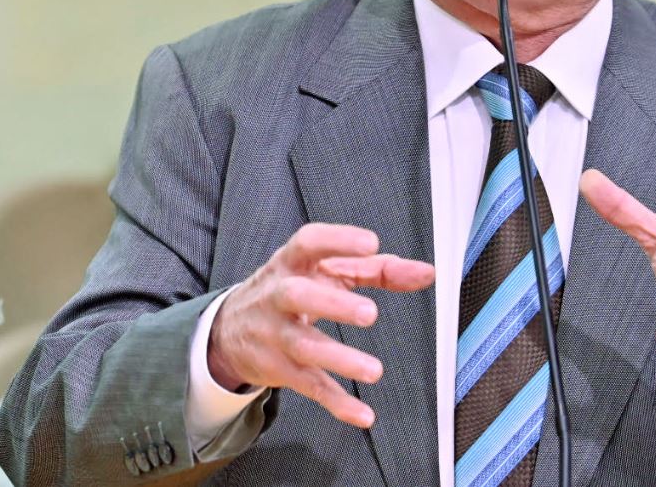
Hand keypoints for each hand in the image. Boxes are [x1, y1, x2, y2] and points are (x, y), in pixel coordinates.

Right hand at [207, 222, 435, 427]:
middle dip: (332, 304)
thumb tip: (425, 273)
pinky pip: (309, 386)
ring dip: (338, 359)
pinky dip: (336, 402)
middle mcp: (279, 295)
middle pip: (298, 296)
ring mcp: (277, 334)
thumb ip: (378, 268)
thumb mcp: (327, 272)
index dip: (338, 240)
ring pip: (304, 347)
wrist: (230, 329)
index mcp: (293, 263)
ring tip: (373, 370)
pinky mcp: (280, 369)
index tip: (370, 244)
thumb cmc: (291, 289)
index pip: (309, 242)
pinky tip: (362, 414)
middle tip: (370, 313)